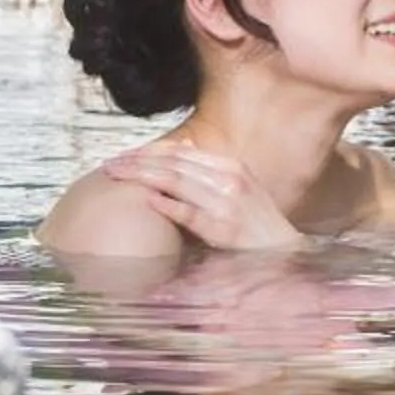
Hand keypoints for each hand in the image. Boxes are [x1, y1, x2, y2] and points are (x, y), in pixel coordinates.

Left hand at [102, 142, 304, 252]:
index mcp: (229, 165)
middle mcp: (228, 178)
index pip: (180, 152)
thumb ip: (210, 167)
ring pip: (177, 182)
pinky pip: (190, 213)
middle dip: (138, 162)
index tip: (124, 155)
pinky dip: (168, 205)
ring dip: (143, 177)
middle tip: (111, 165)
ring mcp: (227, 202)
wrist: (283, 249)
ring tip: (120, 177)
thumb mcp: (239, 184)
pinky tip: (148, 201)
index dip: (148, 151)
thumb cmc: (256, 220)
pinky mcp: (224, 228)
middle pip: (173, 163)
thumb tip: (183, 145)